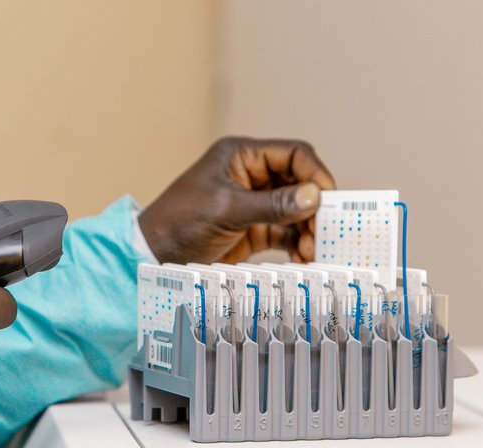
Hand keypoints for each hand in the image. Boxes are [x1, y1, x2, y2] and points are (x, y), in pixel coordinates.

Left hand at [139, 137, 335, 263]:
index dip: (315, 174)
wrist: (154, 256)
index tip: (328, 201)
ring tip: (312, 252)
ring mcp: (254, 203)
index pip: (293, 154)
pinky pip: (287, 233)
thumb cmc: (180, 223)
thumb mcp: (227, 210)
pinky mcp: (255, 230)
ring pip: (297, 211)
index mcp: (242, 155)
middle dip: (315, 208)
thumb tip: (313, 196)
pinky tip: (303, 258)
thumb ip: (271, 204)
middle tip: (325, 233)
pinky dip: (298, 245)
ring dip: (309, 230)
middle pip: (300, 184)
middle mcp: (252, 175)